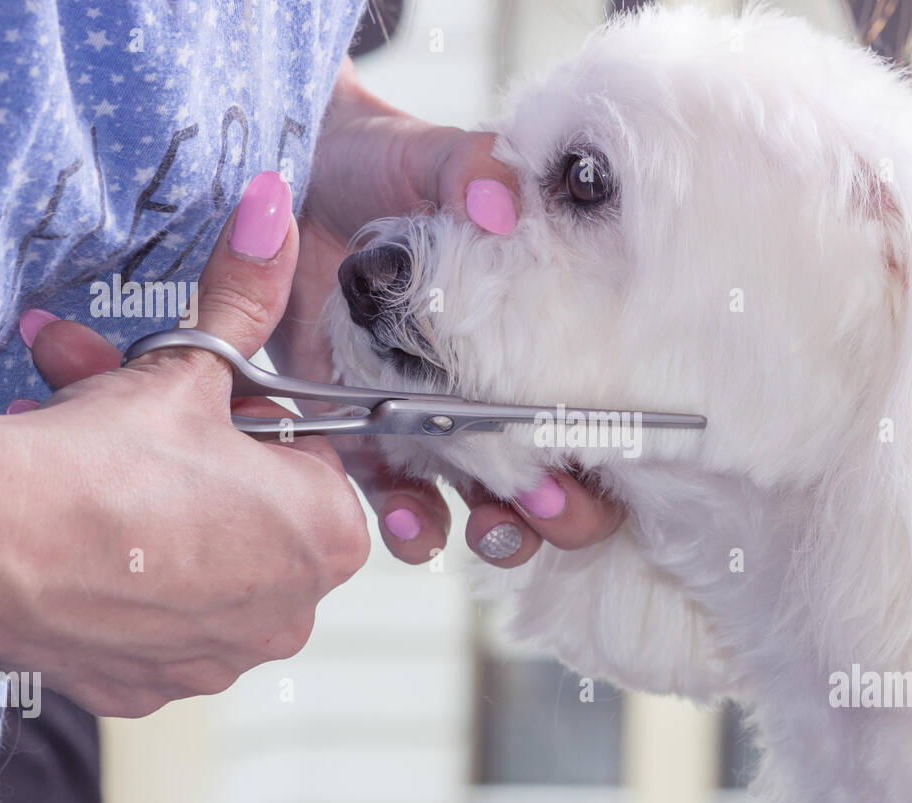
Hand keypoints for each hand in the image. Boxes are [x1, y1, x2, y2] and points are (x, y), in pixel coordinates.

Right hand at [0, 172, 369, 715]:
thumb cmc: (105, 467)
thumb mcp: (186, 369)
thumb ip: (243, 297)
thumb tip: (273, 214)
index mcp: (329, 535)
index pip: (309, 461)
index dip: (247, 422)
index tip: (199, 407)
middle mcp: (292, 609)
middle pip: (250, 508)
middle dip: (189, 453)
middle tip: (130, 416)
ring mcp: (223, 655)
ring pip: (197, 555)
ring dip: (151, 501)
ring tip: (83, 456)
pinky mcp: (156, 684)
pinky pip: (151, 612)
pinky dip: (122, 569)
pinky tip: (76, 529)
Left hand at [276, 61, 624, 566]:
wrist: (295, 180)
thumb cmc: (384, 167)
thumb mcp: (436, 158)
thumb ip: (473, 169)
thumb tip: (500, 203)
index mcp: (539, 336)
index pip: (602, 411)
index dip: (616, 450)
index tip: (601, 454)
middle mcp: (499, 395)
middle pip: (563, 484)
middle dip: (569, 514)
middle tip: (551, 501)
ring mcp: (438, 429)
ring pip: (491, 512)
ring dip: (502, 534)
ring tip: (489, 526)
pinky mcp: (370, 443)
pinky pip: (401, 507)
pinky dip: (414, 528)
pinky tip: (410, 521)